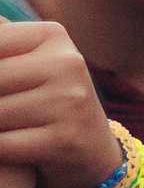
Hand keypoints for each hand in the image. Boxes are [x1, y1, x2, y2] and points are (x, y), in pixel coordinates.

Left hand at [0, 22, 124, 187]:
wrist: (90, 152)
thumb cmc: (43, 103)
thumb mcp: (25, 63)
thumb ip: (0, 39)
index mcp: (53, 35)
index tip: (6, 86)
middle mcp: (68, 63)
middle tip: (7, 106)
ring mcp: (72, 101)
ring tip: (10, 126)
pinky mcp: (68, 139)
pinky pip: (4, 145)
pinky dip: (0, 151)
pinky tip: (11, 149)